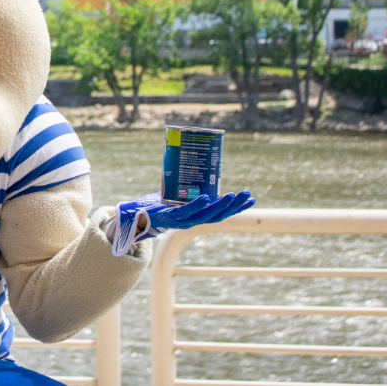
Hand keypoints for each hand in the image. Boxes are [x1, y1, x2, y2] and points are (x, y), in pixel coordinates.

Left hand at [111, 191, 254, 256]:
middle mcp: (192, 220)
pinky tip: (207, 198)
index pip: (220, 213)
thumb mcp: (175, 195)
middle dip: (234, 206)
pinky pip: (186, 212)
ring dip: (221, 206)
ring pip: (206, 215)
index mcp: (195, 216)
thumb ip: (185, 187)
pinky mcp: (170, 217)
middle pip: (218, 215)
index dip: (236, 208)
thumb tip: (195, 166)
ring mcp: (182, 220)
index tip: (251, 199)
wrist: (134, 216)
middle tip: (248, 196)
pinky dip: (197, 205)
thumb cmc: (155, 205)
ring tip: (234, 196)